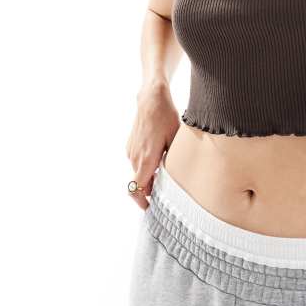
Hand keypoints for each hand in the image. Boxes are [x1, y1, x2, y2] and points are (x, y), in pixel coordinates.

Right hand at [125, 82, 180, 209]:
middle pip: (139, 182)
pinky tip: (159, 156)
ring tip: (165, 171)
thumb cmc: (166, 117)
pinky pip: (137, 161)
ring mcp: (131, 150)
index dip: (142, 202)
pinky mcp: (130, 144)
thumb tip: (176, 180)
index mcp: (147, 159)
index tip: (150, 208)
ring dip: (148, 176)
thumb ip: (173, 162)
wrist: (151, 98)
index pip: (136, 189)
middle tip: (166, 191)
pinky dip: (145, 165)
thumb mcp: (175, 140)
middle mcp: (135, 157)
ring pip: (138, 172)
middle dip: (150, 189)